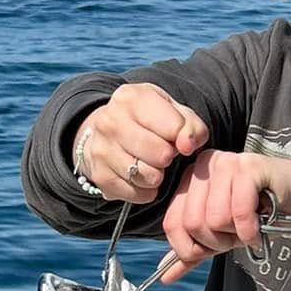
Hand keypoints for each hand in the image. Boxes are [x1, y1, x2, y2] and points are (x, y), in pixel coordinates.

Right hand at [72, 83, 207, 202]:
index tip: (176, 136)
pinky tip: (140, 177)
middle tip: (162, 151)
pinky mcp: (99, 175)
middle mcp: (110, 120)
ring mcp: (100, 148)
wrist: (109, 132)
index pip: (175, 127)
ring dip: (157, 175)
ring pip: (149, 176)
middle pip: (161, 154)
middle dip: (169, 156)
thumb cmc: (150, 121)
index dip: (183, 137)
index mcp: (131, 97)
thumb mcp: (174, 112)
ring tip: (151, 163)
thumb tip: (188, 145)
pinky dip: (145, 191)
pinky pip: (136, 193)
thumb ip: (191, 126)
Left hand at [160, 151, 290, 280]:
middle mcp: (205, 165)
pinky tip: (258, 230)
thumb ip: (193, 252)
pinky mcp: (249, 168)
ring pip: (214, 219)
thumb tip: (165, 276)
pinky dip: (250, 231)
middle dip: (217, 242)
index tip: (213, 248)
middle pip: (192, 223)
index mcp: (191, 177)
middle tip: (236, 238)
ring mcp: (227, 163)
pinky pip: (238, 212)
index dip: (190, 247)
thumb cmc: (260, 211)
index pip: (172, 222)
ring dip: (236, 236)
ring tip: (249, 228)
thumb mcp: (221, 234)